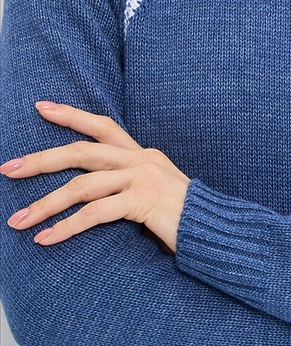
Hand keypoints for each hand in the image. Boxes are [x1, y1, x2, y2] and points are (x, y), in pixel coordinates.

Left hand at [1, 102, 190, 252]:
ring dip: (45, 204)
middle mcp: (140, 160)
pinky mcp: (142, 202)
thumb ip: (128, 185)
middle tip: (9, 169)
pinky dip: (67, 227)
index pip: (102, 126)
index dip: (70, 115)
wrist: (215, 229)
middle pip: (82, 152)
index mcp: (141, 154)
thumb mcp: (154, 191)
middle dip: (42, 160)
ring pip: (82, 186)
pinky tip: (47, 238)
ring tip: (18, 221)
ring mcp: (142, 179)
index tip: (40, 107)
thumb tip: (93, 193)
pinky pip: (95, 214)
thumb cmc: (182, 216)